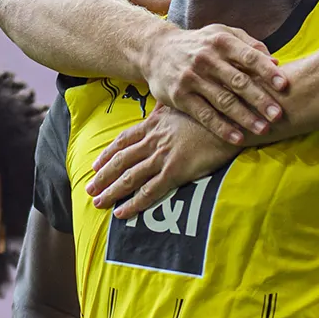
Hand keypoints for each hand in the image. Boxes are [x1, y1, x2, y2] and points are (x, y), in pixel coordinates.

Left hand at [88, 107, 239, 217]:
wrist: (229, 120)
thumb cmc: (210, 112)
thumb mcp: (183, 105)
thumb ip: (166, 110)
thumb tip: (157, 107)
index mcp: (154, 125)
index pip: (123, 141)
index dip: (107, 154)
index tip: (95, 164)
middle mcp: (153, 141)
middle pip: (120, 161)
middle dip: (102, 176)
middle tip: (89, 189)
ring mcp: (163, 156)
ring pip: (129, 177)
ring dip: (111, 191)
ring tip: (97, 203)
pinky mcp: (176, 171)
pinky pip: (149, 191)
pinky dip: (133, 203)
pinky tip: (122, 213)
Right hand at [143, 24, 287, 144]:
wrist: (156, 50)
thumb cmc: (199, 44)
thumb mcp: (222, 34)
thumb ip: (249, 45)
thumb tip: (275, 61)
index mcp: (221, 42)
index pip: (249, 57)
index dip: (268, 72)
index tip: (284, 86)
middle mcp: (206, 59)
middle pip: (238, 82)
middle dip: (260, 99)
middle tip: (278, 115)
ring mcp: (192, 79)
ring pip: (223, 101)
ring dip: (245, 117)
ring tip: (263, 129)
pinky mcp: (180, 97)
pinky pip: (205, 115)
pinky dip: (222, 127)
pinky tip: (238, 138)